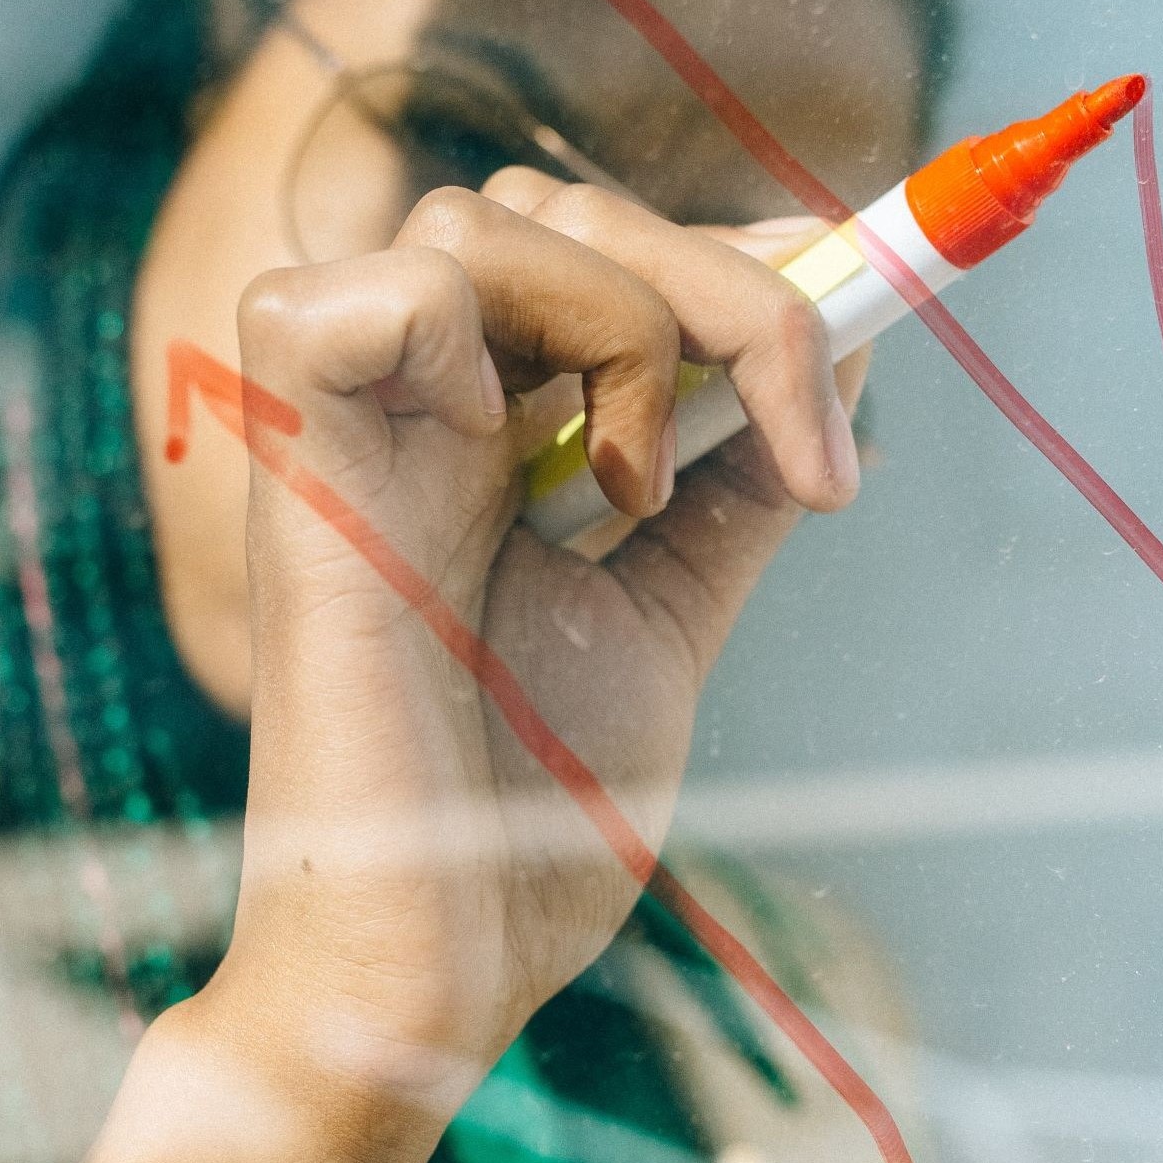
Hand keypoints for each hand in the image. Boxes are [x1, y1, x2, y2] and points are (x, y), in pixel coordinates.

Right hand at [96, 171, 865, 1162]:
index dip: (731, 245)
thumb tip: (846, 361)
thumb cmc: (527, 808)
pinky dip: (492, 342)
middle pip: (558, 205)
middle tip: (801, 450)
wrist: (435, 956)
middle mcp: (410, 402)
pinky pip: (379, 292)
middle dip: (727, 292)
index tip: (865, 297)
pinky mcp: (296, 459)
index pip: (598, 240)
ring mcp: (348, 420)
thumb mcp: (668, 610)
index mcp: (482, 429)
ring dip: (629, 327)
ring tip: (636, 499)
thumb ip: (733, 483)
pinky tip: (537, 475)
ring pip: (487, 218)